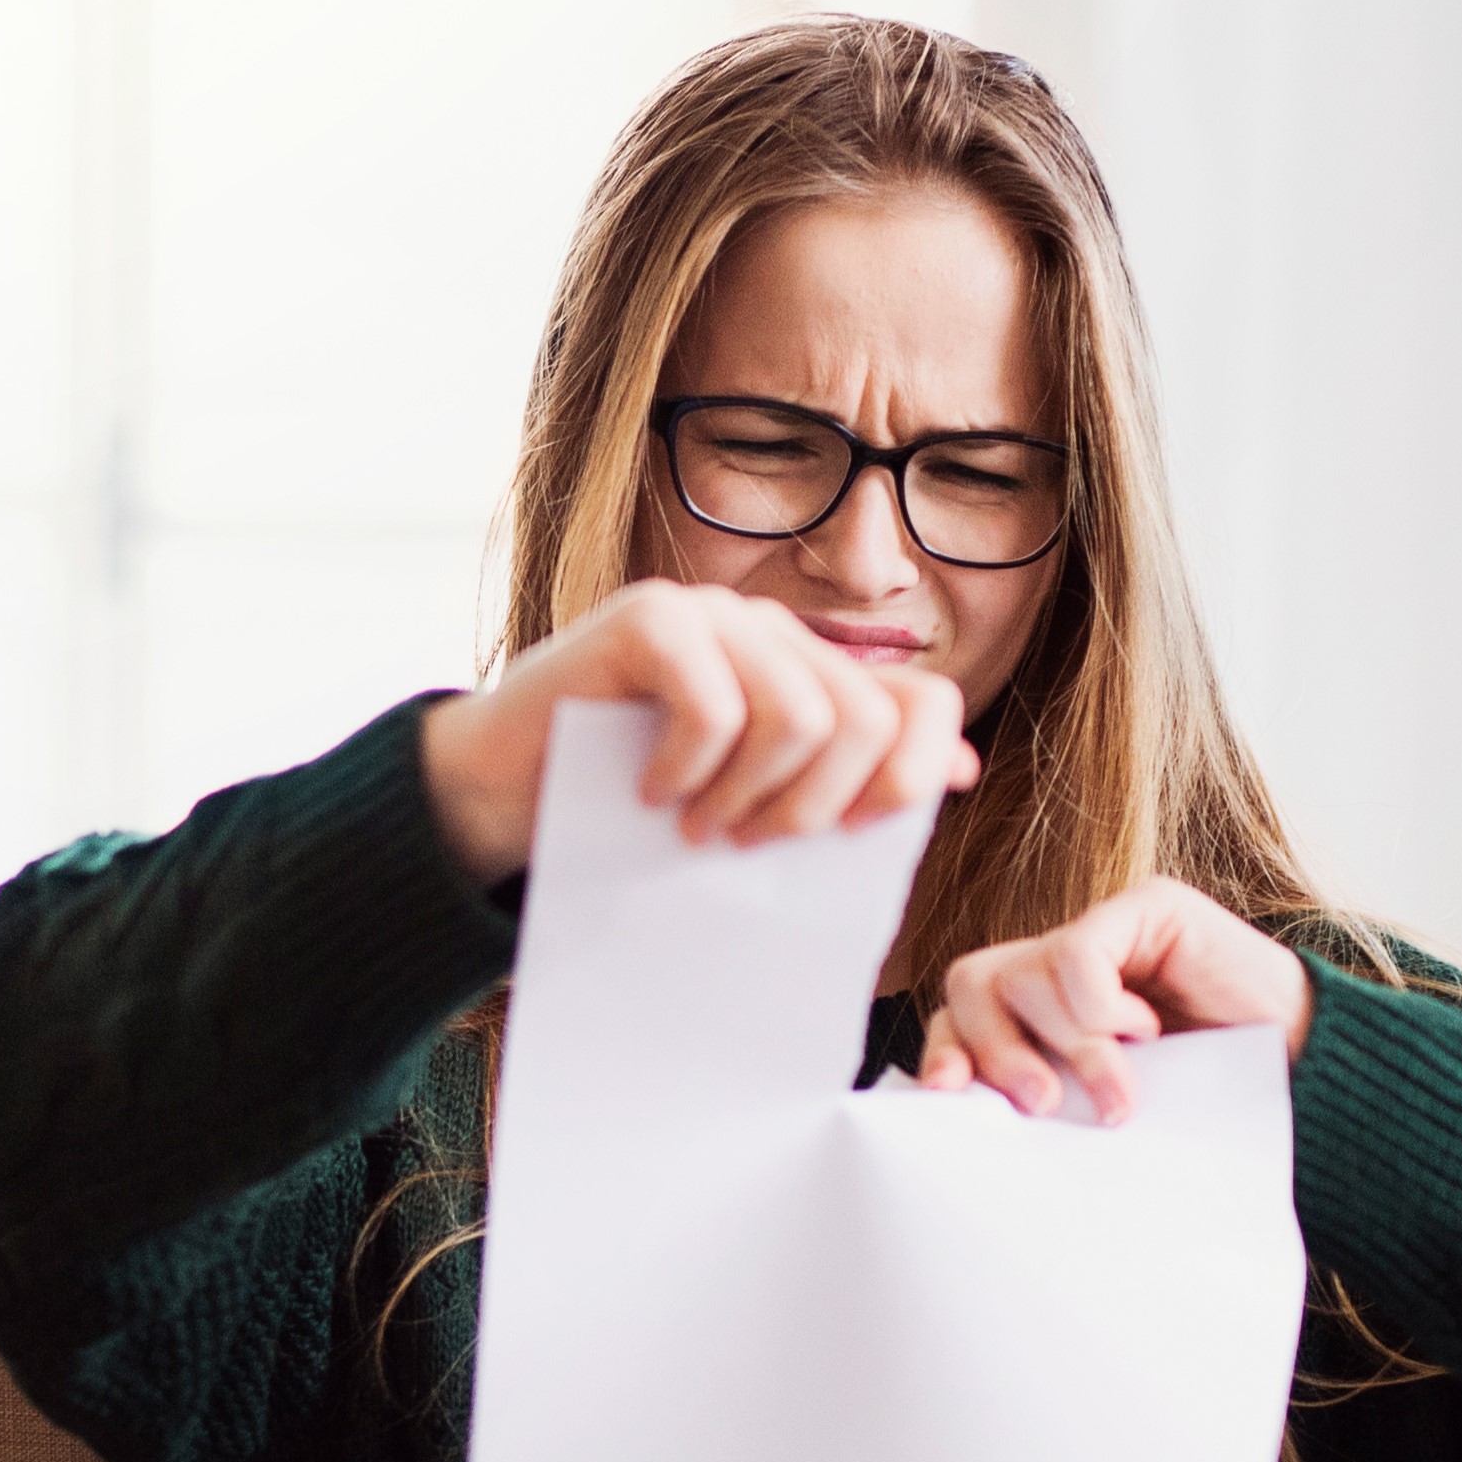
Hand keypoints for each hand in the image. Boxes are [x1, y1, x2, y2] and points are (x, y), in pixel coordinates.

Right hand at [415, 580, 976, 884]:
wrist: (500, 791)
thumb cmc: (625, 808)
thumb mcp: (750, 807)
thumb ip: (841, 787)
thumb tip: (961, 773)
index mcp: (809, 673)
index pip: (922, 700)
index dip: (915, 774)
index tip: (858, 836)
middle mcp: (771, 632)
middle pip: (869, 717)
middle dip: (822, 806)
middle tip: (753, 846)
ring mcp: (711, 615)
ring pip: (802, 713)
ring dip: (752, 795)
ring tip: (700, 829)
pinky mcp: (649, 618)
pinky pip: (716, 705)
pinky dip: (689, 770)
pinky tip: (652, 794)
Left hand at [916, 876, 1315, 1124]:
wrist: (1308, 1082)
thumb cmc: (1211, 1109)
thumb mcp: (1103, 1116)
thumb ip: (1046, 1104)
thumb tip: (966, 1116)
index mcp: (1044, 1019)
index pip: (960, 1018)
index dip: (946, 1054)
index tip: (950, 1096)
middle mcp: (1063, 968)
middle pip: (973, 984)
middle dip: (995, 1051)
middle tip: (1044, 1105)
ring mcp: (1104, 933)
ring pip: (1022, 972)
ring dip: (1069, 1046)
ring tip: (1122, 1093)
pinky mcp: (1146, 910)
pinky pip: (1079, 952)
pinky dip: (1099, 1006)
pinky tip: (1149, 1030)